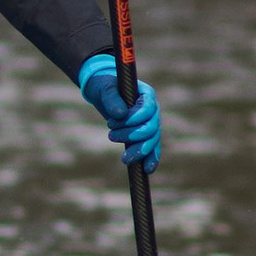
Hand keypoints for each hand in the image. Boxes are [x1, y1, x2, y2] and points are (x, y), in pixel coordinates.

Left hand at [78, 54, 162, 168]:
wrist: (103, 92)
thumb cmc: (104, 85)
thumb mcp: (105, 88)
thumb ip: (111, 98)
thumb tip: (120, 114)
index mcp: (146, 95)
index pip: (147, 110)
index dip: (133, 119)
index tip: (112, 122)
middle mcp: (152, 110)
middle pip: (150, 128)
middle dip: (131, 136)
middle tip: (110, 135)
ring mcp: (150, 123)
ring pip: (152, 141)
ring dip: (138, 151)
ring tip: (124, 159)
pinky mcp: (145, 135)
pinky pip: (152, 148)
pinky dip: (150, 158)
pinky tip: (146, 170)